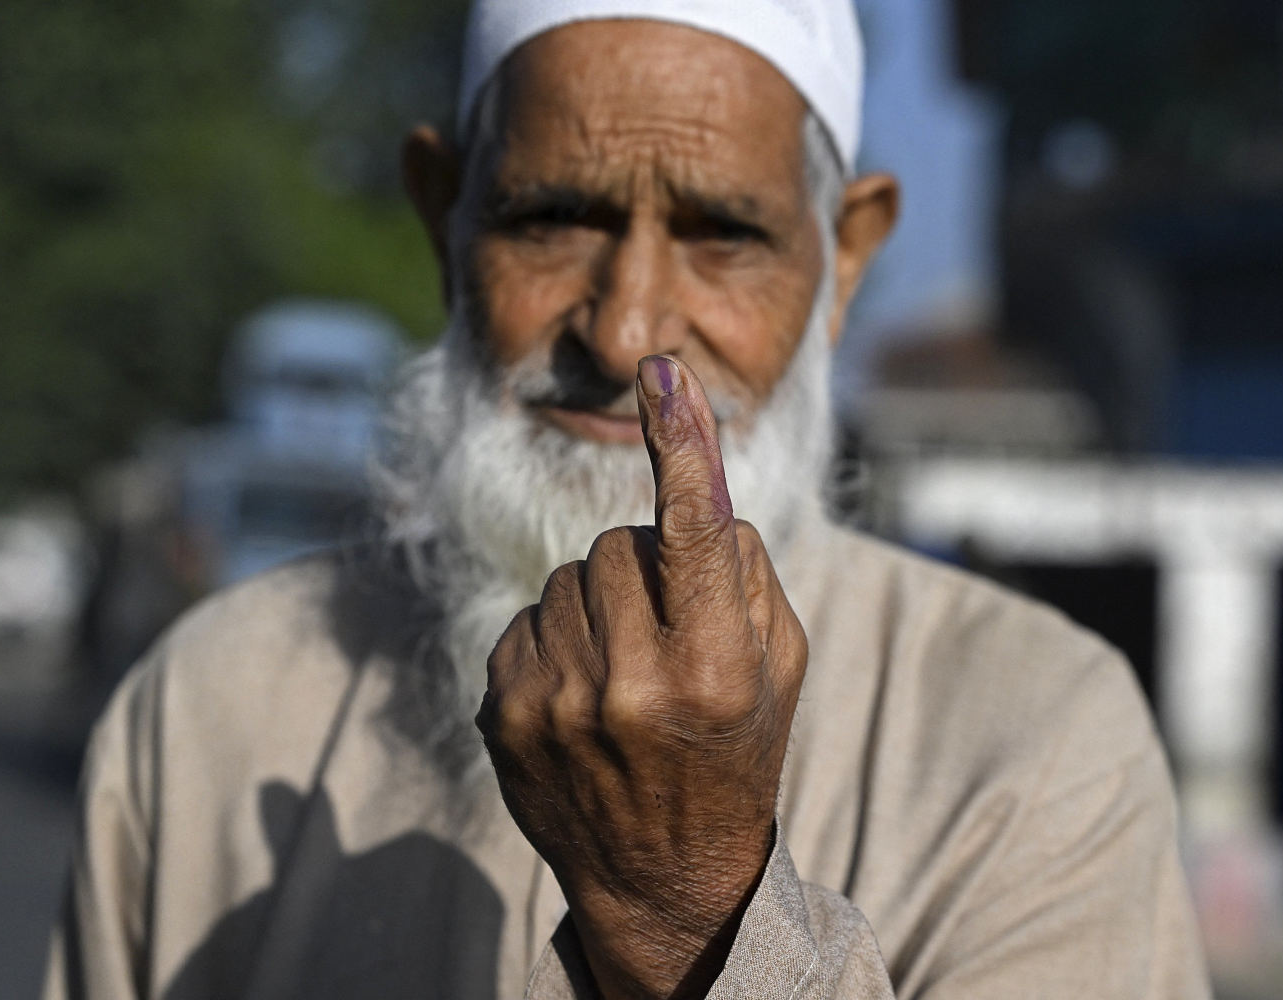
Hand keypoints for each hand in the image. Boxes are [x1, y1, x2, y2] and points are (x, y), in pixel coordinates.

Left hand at [476, 355, 808, 999]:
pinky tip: (579, 691)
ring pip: (565, 576)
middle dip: (645, 567)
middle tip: (667, 632)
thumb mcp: (779, 671)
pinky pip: (524, 617)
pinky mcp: (503, 714)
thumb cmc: (734, 754)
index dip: (682, 444)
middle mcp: (632, 686)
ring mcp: (556, 704)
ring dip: (597, 602)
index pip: (697, 533)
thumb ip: (746, 575)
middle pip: (619, 544)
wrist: (662, 878)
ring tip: (622, 668)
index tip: (662, 370)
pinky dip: (555, 637)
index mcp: (715, 671)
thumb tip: (692, 489)